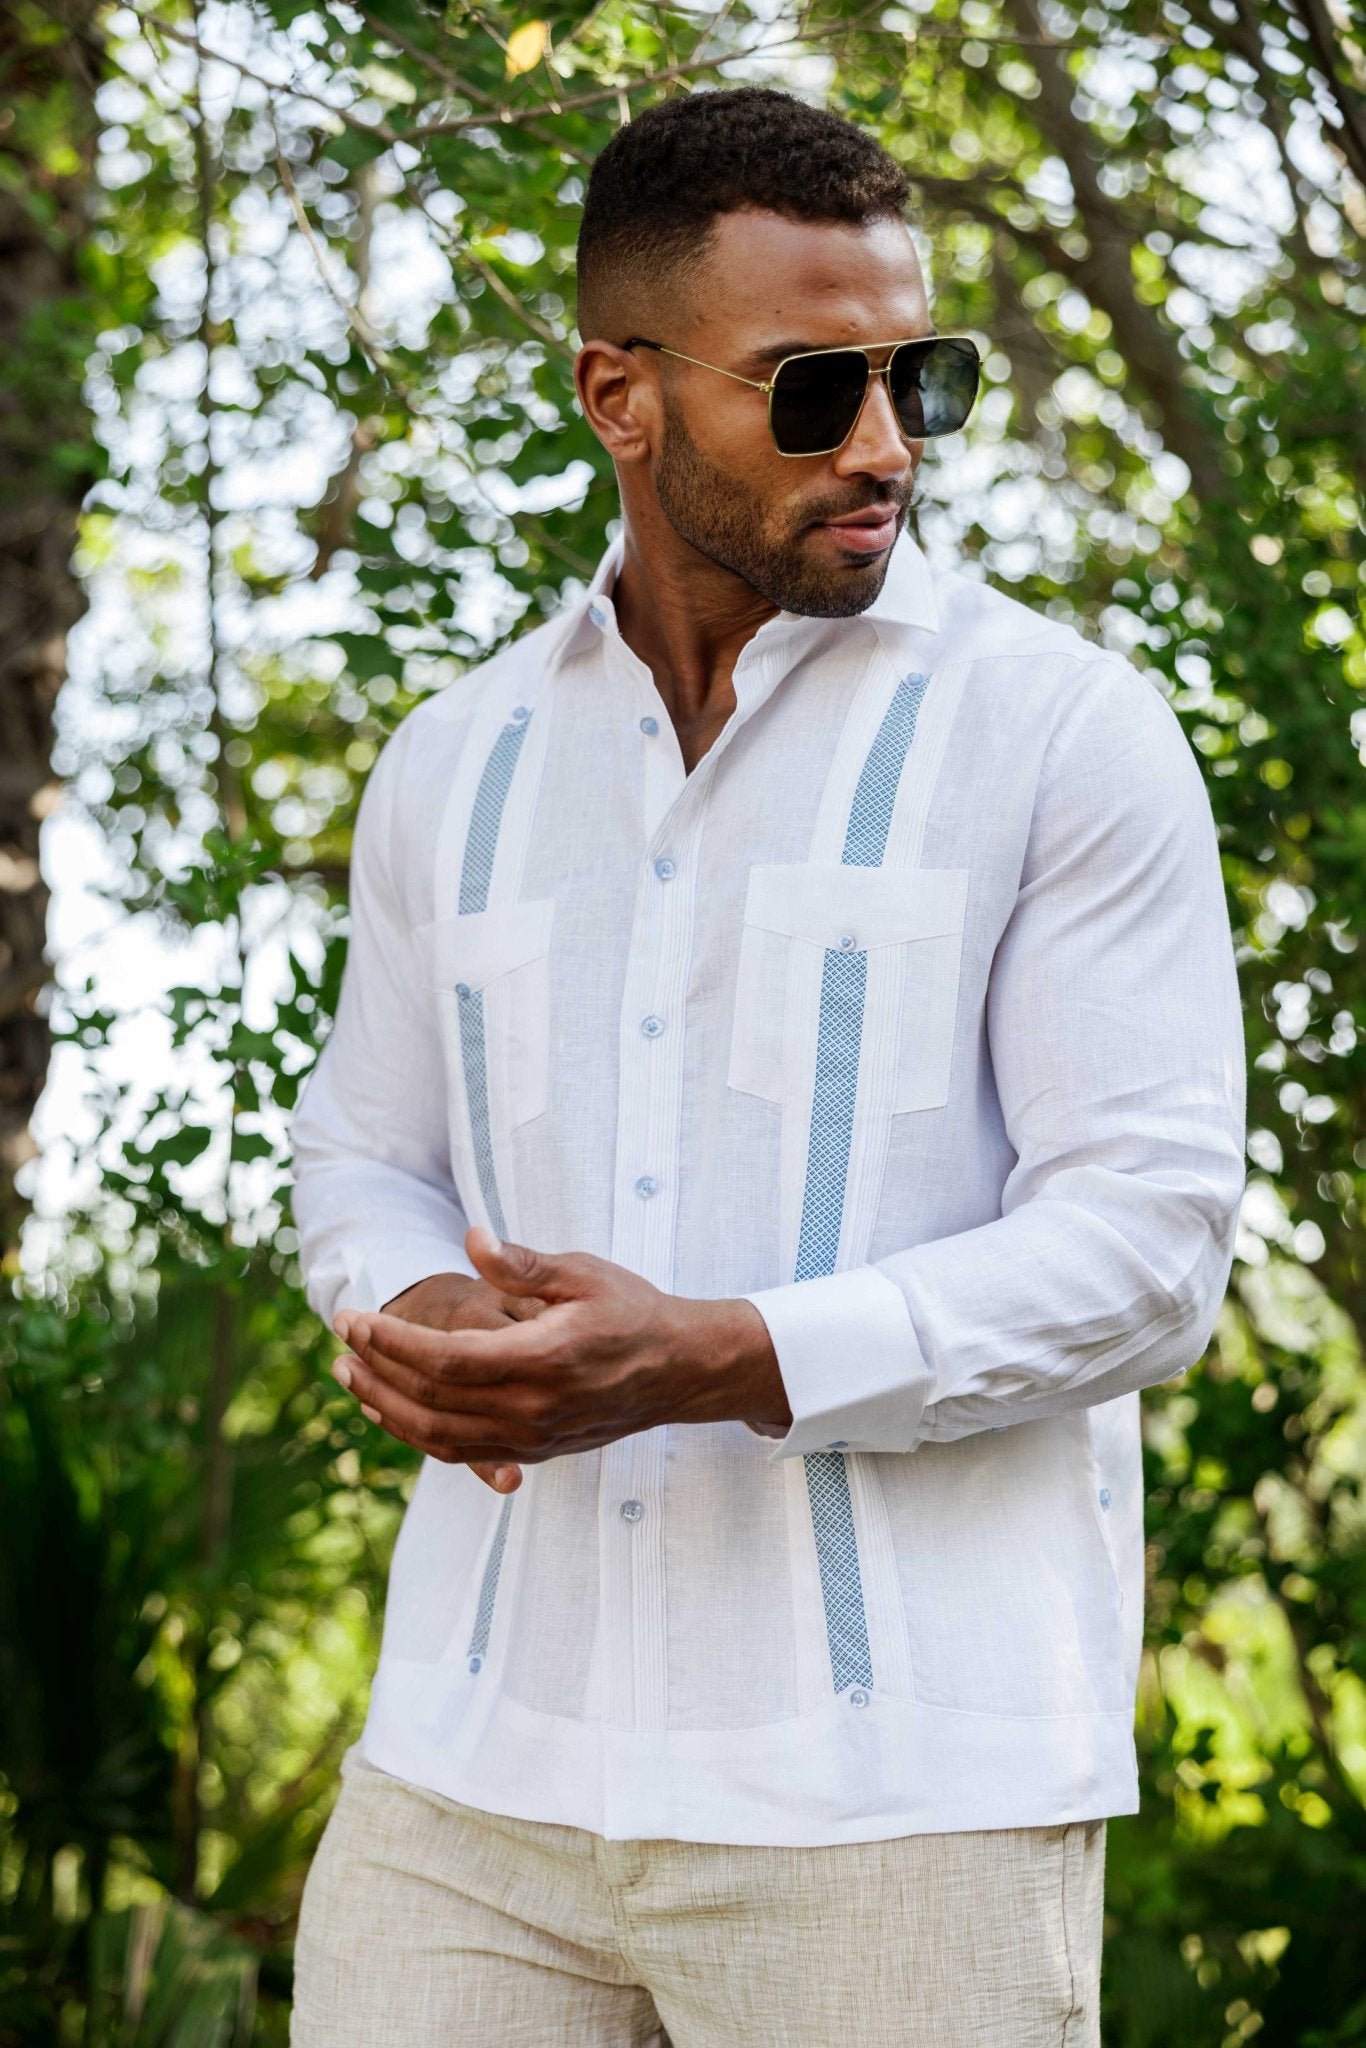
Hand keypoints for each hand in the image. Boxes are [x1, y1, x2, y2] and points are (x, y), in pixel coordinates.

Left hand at [329, 1226, 788, 1476]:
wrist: (681, 1370)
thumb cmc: (633, 1311)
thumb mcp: (584, 1273)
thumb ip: (523, 1263)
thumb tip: (472, 1239)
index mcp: (542, 1360)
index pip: (444, 1358)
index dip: (390, 1340)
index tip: (357, 1315)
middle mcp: (532, 1409)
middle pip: (430, 1401)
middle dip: (375, 1369)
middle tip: (341, 1338)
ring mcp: (531, 1438)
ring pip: (437, 1435)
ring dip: (385, 1406)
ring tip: (349, 1375)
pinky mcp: (532, 1450)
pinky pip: (459, 1452)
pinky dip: (416, 1433)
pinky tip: (392, 1409)